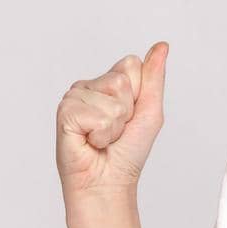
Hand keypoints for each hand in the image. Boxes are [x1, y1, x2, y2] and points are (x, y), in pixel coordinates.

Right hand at [55, 41, 168, 200]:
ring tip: (102, 137)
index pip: (132, 64)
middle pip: (120, 79)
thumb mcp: (150, 111)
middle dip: (127, 110)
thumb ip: (154, 77)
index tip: (131, 115)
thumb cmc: (128, 151)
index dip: (139, 93)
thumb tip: (162, 46)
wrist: (108, 181)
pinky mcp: (64, 113)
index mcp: (109, 81)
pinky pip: (95, 114)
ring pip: (109, 98)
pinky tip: (90, 141)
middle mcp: (90, 86)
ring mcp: (74, 97)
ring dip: (114, 125)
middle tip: (116, 129)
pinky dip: (100, 133)